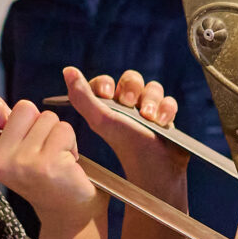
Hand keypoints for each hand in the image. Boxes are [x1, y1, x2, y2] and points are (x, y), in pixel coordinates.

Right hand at [0, 94, 103, 227]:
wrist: (67, 211)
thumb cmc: (42, 177)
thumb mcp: (14, 154)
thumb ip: (3, 125)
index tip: (9, 121)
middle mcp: (1, 161)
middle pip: (23, 107)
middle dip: (39, 121)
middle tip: (43, 147)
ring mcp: (24, 162)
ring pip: (47, 117)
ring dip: (57, 133)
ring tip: (56, 156)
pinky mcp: (49, 163)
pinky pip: (64, 130)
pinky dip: (71, 142)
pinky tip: (67, 162)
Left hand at [64, 68, 187, 186]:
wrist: (154, 168)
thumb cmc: (126, 146)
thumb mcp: (101, 120)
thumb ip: (83, 97)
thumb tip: (68, 70)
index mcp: (107, 107)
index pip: (105, 82)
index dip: (105, 83)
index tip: (106, 93)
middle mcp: (127, 107)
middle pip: (131, 79)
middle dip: (131, 88)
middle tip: (129, 103)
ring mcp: (148, 111)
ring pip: (152, 88)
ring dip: (151, 99)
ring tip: (148, 116)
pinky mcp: (165, 118)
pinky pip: (169, 101)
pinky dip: (166, 109)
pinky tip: (162, 122)